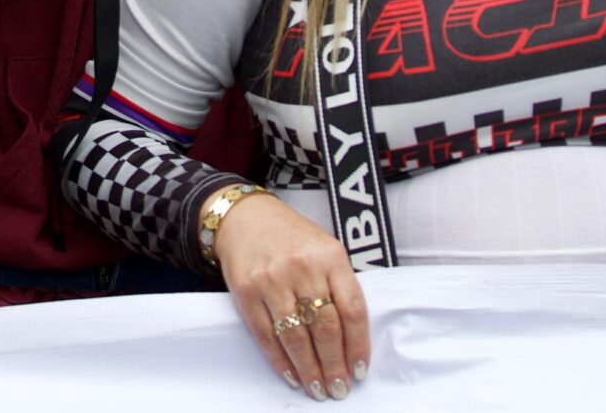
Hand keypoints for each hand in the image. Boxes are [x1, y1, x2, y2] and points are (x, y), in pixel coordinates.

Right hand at [214, 189, 371, 398]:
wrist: (245, 217)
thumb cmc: (291, 237)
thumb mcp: (326, 248)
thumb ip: (340, 285)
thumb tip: (353, 339)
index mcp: (330, 256)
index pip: (352, 310)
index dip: (358, 346)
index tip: (360, 370)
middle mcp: (302, 267)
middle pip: (325, 328)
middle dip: (334, 365)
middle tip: (339, 388)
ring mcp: (272, 279)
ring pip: (296, 337)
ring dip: (309, 369)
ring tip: (318, 389)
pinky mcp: (246, 290)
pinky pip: (266, 335)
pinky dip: (280, 360)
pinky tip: (292, 375)